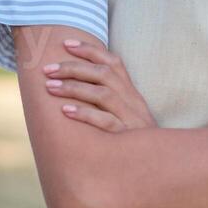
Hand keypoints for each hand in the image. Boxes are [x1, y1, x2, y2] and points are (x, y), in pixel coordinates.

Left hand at [42, 39, 157, 131]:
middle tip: (47, 69)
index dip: (90, 50)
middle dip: (73, 68)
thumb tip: (75, 83)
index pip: (112, 62)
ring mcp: (131, 119)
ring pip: (103, 94)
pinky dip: (85, 114)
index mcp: (131, 92)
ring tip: (50, 87)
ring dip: (74, 88)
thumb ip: (107, 98)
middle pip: (103, 74)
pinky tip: (65, 111)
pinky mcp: (127, 137)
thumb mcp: (127, 114)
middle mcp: (132, 101)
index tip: (65, 43)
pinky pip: (106, 122)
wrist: (160, 164)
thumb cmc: (134, 139)